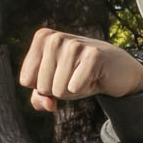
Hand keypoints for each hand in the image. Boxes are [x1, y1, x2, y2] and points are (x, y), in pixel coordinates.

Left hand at [18, 27, 142, 110]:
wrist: (116, 68)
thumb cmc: (78, 75)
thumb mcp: (53, 87)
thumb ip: (39, 98)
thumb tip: (49, 104)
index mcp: (42, 38)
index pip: (26, 80)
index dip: (43, 87)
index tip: (59, 75)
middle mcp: (55, 38)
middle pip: (42, 87)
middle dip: (59, 90)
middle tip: (74, 76)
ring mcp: (74, 44)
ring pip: (58, 90)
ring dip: (73, 91)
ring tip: (84, 76)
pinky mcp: (93, 55)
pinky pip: (74, 87)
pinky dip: (85, 89)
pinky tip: (94, 77)